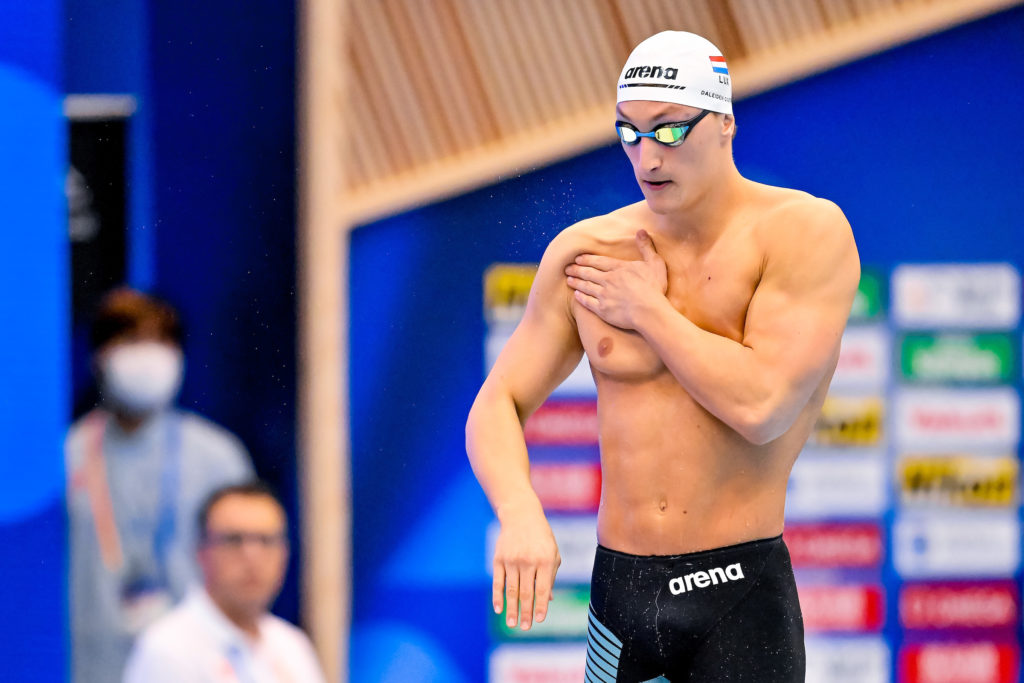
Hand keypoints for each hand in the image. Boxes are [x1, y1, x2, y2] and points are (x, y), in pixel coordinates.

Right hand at [492, 506, 560, 629]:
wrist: (521, 516)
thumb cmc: (541, 538)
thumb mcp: (552, 553)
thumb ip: (550, 576)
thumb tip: (548, 600)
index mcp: (545, 561)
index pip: (543, 589)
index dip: (541, 606)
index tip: (539, 620)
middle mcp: (528, 561)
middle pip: (526, 593)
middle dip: (526, 613)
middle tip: (525, 628)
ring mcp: (512, 560)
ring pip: (511, 590)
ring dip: (512, 609)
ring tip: (512, 624)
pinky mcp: (499, 559)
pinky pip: (498, 582)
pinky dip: (497, 597)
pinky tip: (499, 609)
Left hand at [565, 230, 667, 329]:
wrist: (649, 311)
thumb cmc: (654, 288)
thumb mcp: (654, 263)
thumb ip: (646, 247)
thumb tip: (641, 231)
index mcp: (619, 268)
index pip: (598, 261)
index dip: (587, 259)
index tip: (578, 258)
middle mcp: (608, 280)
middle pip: (588, 273)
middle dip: (577, 269)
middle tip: (567, 268)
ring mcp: (604, 295)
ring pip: (585, 286)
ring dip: (576, 282)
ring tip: (568, 279)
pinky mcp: (602, 310)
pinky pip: (588, 302)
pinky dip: (581, 298)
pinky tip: (576, 295)